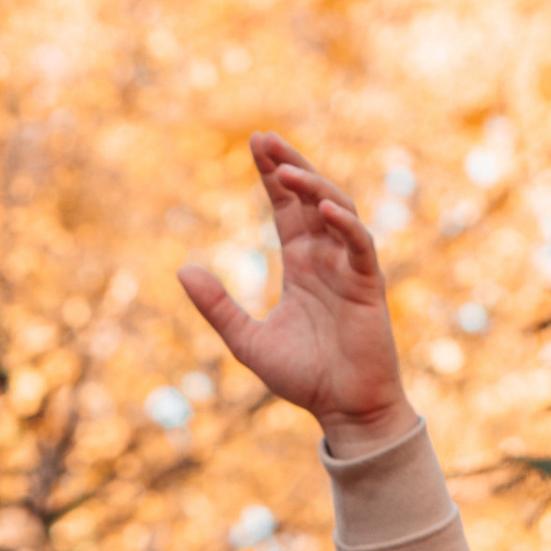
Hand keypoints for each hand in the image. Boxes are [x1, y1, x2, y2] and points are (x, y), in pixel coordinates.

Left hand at [178, 133, 412, 454]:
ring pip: (338, 210)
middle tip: (265, 139)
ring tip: (285, 172)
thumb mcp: (246, 340)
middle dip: (290, 166)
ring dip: (314, 187)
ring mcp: (350, 268)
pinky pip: (361, 245)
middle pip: (312, 197)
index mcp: (301, 264)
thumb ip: (217, 306)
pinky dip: (345, 225)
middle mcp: (327, 258)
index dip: (272, 175)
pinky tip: (325, 209)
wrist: (343, 410)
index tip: (255, 143)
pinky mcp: (369, 286)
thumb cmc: (303, 376)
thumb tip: (182, 269)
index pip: (287, 208)